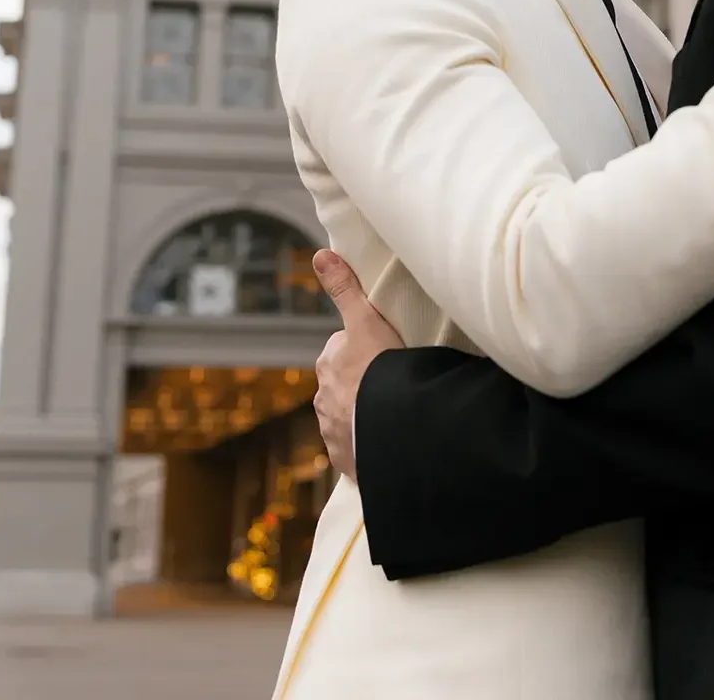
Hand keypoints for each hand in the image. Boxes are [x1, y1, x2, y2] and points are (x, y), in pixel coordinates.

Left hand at [312, 252, 404, 483]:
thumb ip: (344, 288)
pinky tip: (386, 437)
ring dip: (364, 413)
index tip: (387, 354)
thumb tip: (320, 254)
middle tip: (393, 382)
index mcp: (329, 362)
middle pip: (345, 384)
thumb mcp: (366, 320)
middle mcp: (323, 397)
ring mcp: (333, 430)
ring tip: (393, 412)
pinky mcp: (345, 458)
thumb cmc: (380, 369)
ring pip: (349, 415)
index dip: (367, 350)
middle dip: (363, 383)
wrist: (390, 426)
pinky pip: (355, 447)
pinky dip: (367, 443)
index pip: (345, 350)